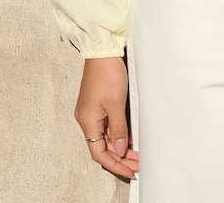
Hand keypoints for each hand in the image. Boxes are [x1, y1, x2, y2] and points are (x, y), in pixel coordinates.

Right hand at [74, 56, 138, 179]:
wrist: (102, 51)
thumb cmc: (107, 73)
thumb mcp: (116, 103)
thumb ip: (118, 128)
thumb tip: (119, 149)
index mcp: (87, 121)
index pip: (99, 153)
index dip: (115, 164)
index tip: (130, 171)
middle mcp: (86, 119)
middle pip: (102, 146)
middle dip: (119, 157)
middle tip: (137, 164)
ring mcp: (91, 111)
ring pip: (105, 136)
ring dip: (119, 146)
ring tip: (136, 154)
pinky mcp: (97, 104)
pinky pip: (106, 125)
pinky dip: (117, 134)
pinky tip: (128, 138)